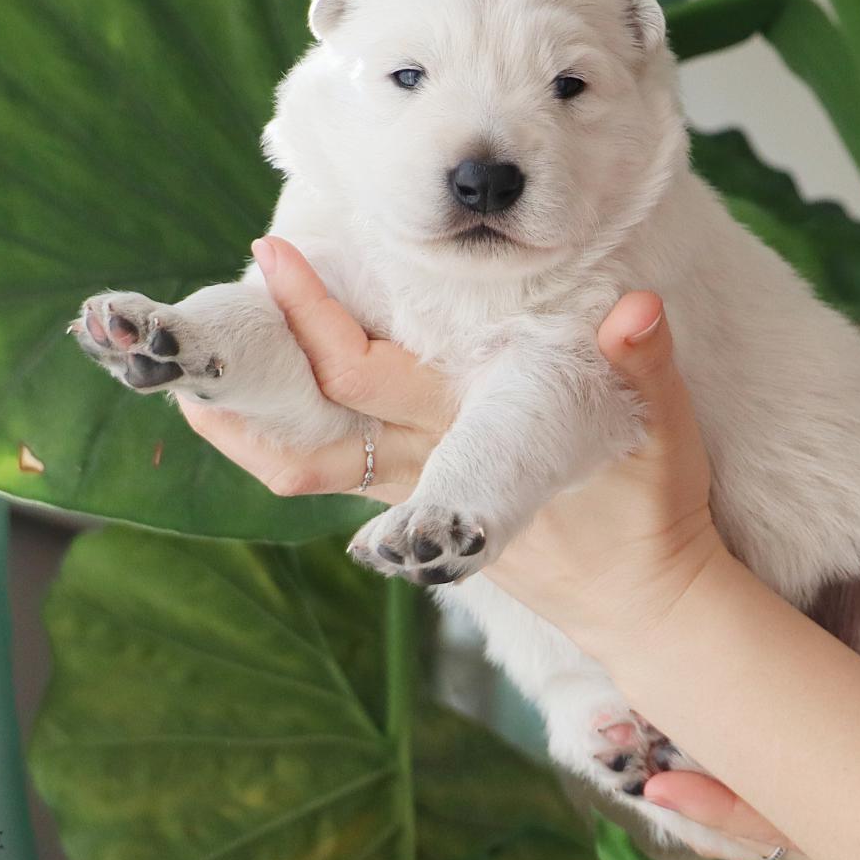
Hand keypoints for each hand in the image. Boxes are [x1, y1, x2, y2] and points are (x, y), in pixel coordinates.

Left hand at [182, 236, 726, 653]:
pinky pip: (344, 483)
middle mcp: (430, 468)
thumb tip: (637, 307)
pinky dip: (298, 449)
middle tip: (194, 320)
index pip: (366, 371)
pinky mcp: (428, 518)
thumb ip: (646, 364)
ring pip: (311, 470)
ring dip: (249, 434)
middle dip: (252, 371)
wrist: (648, 604)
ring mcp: (422, 502)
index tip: (274, 255)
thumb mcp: (664, 429)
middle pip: (313, 425)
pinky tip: (280, 421)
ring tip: (197, 392)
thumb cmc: (654, 510)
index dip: (311, 315)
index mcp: (472, 431)